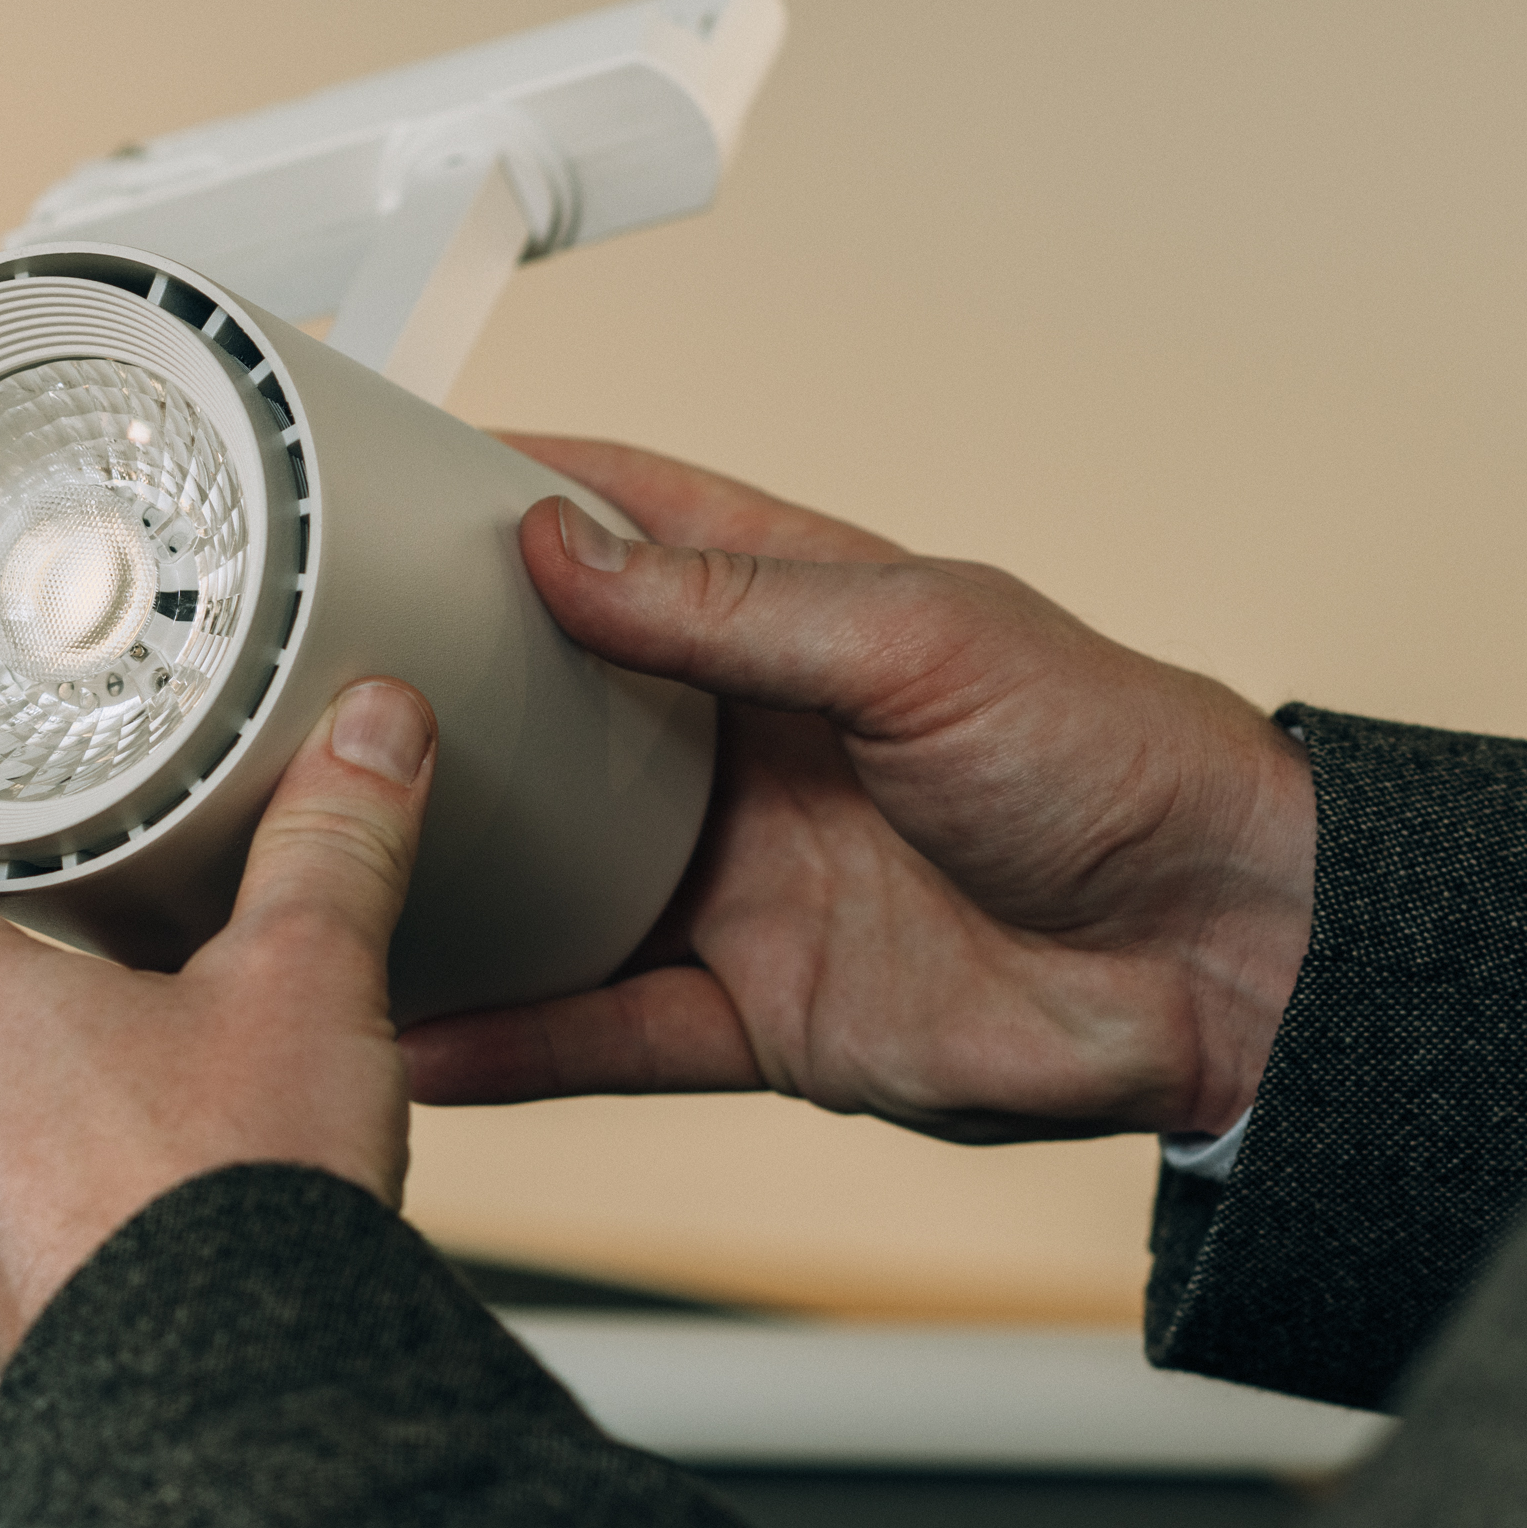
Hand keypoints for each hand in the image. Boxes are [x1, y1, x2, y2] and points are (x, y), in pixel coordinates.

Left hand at [0, 682, 436, 1363]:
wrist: (241, 1424)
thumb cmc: (222, 1215)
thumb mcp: (301, 986)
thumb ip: (329, 847)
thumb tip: (366, 735)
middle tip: (1, 862)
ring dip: (18, 1038)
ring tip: (113, 1000)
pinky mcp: (7, 1292)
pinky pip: (12, 1182)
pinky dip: (64, 1136)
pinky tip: (154, 1134)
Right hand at [401, 438, 1316, 1142]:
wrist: (1227, 960)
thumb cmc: (1120, 761)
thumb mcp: (918, 639)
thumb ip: (733, 602)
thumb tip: (562, 550)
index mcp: (795, 621)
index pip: (622, 530)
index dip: (503, 497)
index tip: (380, 480)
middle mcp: (746, 751)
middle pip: (550, 717)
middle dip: (435, 700)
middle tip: (300, 685)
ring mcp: (739, 885)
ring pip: (550, 886)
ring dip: (449, 883)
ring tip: (316, 869)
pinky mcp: (754, 1015)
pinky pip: (600, 1035)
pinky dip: (509, 1047)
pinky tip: (415, 1041)